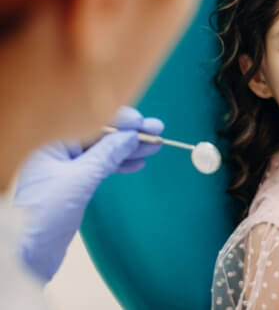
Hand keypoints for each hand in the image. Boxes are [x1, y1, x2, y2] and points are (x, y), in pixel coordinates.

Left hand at [14, 106, 163, 281]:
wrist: (24, 254)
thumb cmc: (43, 214)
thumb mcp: (79, 180)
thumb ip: (106, 155)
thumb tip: (131, 136)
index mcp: (52, 141)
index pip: (91, 121)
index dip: (120, 120)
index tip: (143, 123)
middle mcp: (58, 149)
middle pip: (100, 134)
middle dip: (130, 134)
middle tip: (157, 131)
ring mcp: (66, 166)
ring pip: (103, 151)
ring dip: (129, 149)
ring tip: (154, 146)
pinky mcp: (73, 183)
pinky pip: (100, 166)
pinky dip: (119, 164)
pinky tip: (137, 163)